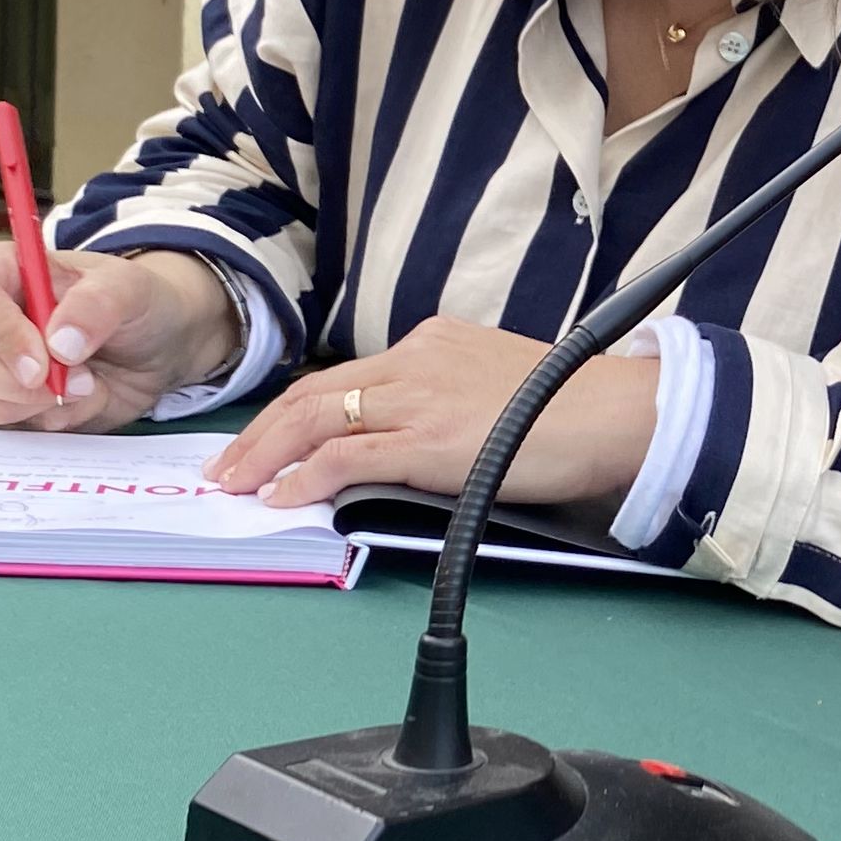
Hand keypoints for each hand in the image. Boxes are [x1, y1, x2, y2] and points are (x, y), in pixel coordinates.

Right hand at [0, 243, 238, 432]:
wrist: (158, 346)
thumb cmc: (135, 302)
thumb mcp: (131, 287)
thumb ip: (98, 304)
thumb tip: (60, 344)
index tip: (42, 364)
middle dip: (22, 385)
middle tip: (81, 380)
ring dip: (46, 404)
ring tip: (91, 381)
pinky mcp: (6, 404)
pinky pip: (10, 427)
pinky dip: (54, 420)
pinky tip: (84, 398)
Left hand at [206, 317, 660, 512]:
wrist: (613, 412)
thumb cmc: (572, 407)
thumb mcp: (497, 381)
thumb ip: (451, 396)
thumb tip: (424, 436)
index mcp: (431, 342)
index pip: (343, 376)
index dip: (293, 411)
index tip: (266, 439)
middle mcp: (415, 359)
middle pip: (312, 394)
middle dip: (260, 434)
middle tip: (227, 467)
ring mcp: (419, 398)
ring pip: (316, 420)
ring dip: (266, 457)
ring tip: (237, 485)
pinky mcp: (428, 440)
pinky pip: (345, 457)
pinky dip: (304, 478)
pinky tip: (282, 498)